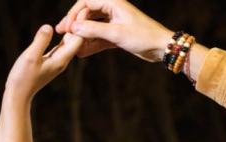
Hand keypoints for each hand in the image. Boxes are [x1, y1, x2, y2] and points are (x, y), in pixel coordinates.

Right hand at [4, 25, 81, 103]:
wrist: (19, 94)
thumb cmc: (23, 77)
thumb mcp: (31, 56)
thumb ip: (40, 41)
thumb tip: (49, 26)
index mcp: (62, 59)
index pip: (78, 40)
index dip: (76, 27)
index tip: (69, 18)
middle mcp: (63, 60)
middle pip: (77, 41)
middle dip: (75, 27)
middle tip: (68, 16)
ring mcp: (58, 61)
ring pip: (70, 43)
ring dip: (68, 31)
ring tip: (64, 20)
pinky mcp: (51, 60)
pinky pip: (62, 46)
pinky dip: (62, 37)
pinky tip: (58, 29)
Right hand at [56, 0, 173, 61]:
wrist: (162, 47)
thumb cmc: (143, 36)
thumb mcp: (116, 33)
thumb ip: (94, 30)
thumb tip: (74, 28)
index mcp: (112, 2)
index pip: (85, 3)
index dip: (74, 15)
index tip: (67, 28)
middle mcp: (112, 9)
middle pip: (86, 14)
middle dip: (75, 25)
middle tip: (63, 36)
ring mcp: (114, 22)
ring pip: (92, 27)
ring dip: (83, 37)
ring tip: (71, 47)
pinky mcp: (117, 34)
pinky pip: (100, 37)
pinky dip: (92, 44)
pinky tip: (82, 53)